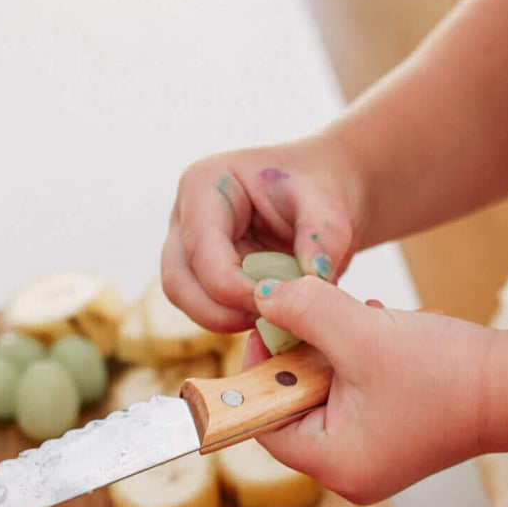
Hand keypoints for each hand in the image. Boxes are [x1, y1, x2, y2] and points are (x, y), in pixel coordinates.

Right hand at [161, 135, 365, 332]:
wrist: (327, 197)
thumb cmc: (322, 191)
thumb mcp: (329, 208)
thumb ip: (323, 241)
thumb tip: (313, 280)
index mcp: (204, 185)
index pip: (201, 251)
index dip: (233, 288)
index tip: (277, 306)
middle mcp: (186, 218)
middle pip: (178, 282)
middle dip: (220, 312)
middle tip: (270, 321)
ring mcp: (189, 248)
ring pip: (187, 301)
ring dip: (227, 320)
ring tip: (274, 318)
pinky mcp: (203, 275)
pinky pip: (207, 309)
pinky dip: (236, 321)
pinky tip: (272, 318)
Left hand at [250, 275, 493, 503]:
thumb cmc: (447, 372)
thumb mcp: (365, 333)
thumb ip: (306, 312)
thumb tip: (261, 299)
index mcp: (334, 464)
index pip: (265, 421)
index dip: (260, 370)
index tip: (269, 325)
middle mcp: (348, 474)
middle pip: (294, 409)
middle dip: (305, 356)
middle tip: (319, 315)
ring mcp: (372, 461)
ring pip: (326, 398)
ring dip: (335, 353)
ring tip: (362, 319)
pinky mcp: (392, 443)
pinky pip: (354, 401)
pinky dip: (358, 364)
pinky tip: (380, 333)